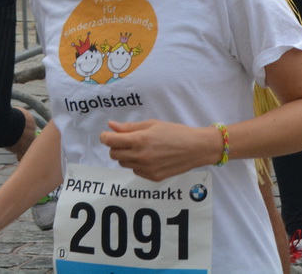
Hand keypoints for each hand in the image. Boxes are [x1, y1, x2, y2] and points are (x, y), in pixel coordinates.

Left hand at [100, 120, 220, 182]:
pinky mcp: (151, 177)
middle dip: (116, 147)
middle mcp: (140, 156)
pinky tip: (151, 157)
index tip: (106, 135)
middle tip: (127, 141)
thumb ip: (130, 127)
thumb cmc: (176, 132)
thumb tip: (111, 126)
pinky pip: (135, 170)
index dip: (105, 137)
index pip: (111, 141)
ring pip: (123, 163)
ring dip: (127, 156)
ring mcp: (145, 169)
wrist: (196, 148)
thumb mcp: (154, 124)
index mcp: (140, 140)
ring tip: (142, 148)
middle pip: (114, 154)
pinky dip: (138, 164)